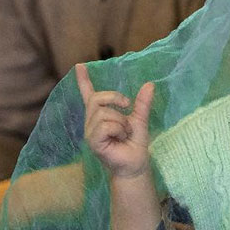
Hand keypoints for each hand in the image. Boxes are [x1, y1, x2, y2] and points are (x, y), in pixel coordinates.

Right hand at [75, 63, 153, 178]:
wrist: (136, 164)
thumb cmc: (134, 143)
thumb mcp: (140, 119)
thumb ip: (142, 103)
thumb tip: (150, 84)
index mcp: (100, 115)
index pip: (88, 95)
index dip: (83, 80)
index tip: (80, 66)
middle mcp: (92, 122)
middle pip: (97, 98)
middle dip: (115, 98)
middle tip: (128, 106)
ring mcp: (90, 132)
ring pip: (103, 113)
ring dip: (121, 121)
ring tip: (124, 133)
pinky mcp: (93, 142)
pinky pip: (104, 126)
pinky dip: (117, 129)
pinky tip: (120, 137)